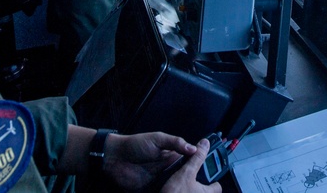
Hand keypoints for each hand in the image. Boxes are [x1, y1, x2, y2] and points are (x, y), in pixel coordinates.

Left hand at [102, 134, 220, 191]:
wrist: (114, 158)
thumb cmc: (135, 144)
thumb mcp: (157, 139)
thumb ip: (175, 143)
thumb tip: (194, 149)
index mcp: (171, 155)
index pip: (189, 160)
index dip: (199, 163)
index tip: (212, 167)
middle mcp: (168, 169)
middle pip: (184, 176)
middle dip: (194, 180)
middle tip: (204, 185)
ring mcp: (160, 181)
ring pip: (175, 187)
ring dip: (182, 190)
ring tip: (193, 192)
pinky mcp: (152, 190)